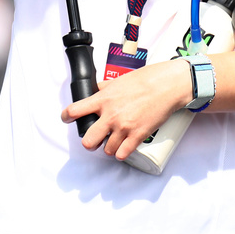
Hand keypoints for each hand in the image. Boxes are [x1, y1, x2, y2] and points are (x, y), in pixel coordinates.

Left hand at [61, 59, 189, 159]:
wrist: (167, 86)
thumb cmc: (147, 79)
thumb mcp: (120, 79)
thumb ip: (106, 87)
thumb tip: (98, 89)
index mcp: (103, 99)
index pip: (74, 111)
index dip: (67, 117)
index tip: (68, 119)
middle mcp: (110, 115)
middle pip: (88, 141)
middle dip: (90, 142)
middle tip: (95, 138)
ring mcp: (124, 127)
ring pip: (107, 150)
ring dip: (110, 147)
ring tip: (115, 141)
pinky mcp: (137, 136)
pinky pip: (122, 154)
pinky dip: (122, 152)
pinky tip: (125, 146)